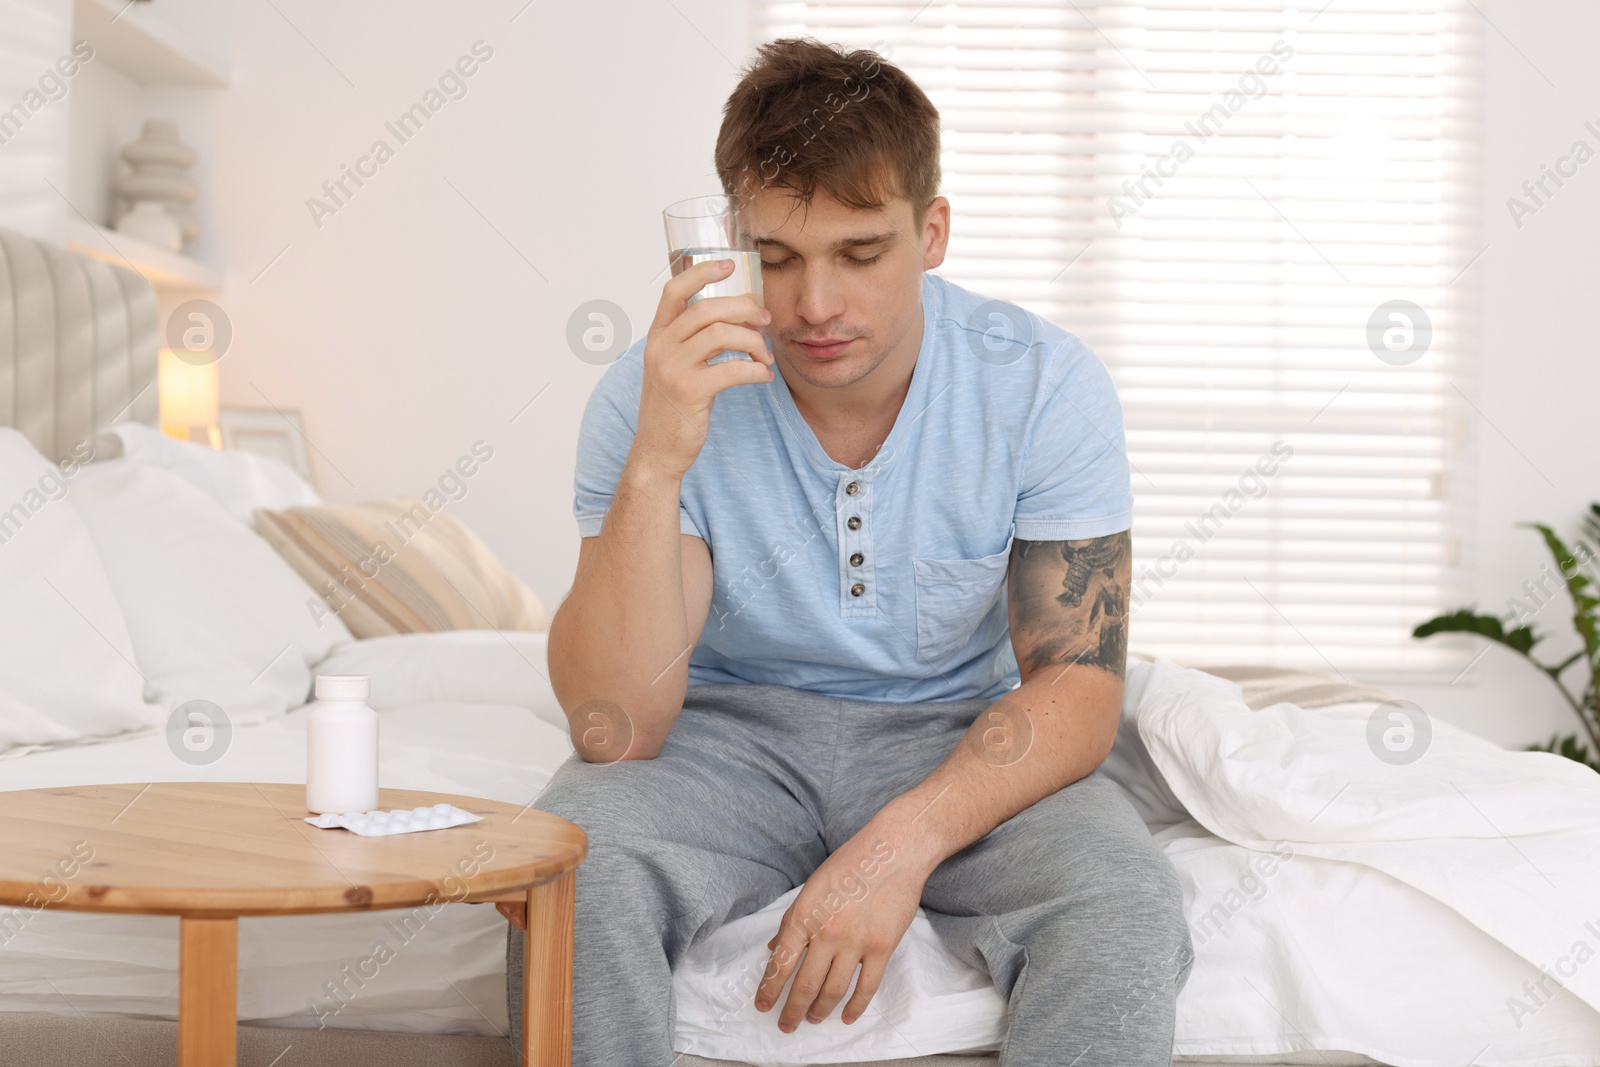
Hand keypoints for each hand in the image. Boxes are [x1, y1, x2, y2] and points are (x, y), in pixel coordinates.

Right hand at [632, 259, 773, 479]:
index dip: (702, 272)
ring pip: (722, 334)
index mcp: (657, 337)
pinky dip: (756, 370)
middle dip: (744, 310)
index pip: (674, 290)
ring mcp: (673, 369)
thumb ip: (690, 341)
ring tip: (766, 356)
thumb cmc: (671, 408)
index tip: (728, 265)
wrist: (657, 450)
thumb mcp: (672, 367)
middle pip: (707, 309)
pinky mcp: (690, 392)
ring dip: (753, 342)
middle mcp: (660, 348)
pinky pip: (733, 369)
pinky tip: (763, 377)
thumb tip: (734, 318)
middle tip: (765, 321)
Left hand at [755, 833, 921, 1031]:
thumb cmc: (850, 865)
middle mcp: (826, 933)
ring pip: (833, 991)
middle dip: (792, 1010)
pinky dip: (855, 1007)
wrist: (893, 853)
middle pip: (804, 985)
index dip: (769, 990)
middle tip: (786, 1025)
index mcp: (803, 916)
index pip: (780, 964)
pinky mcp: (882, 948)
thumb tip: (776, 950)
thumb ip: (793, 921)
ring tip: (813, 1019)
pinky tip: (847, 1017)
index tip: (762, 1006)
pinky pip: (866, 987)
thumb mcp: (811, 888)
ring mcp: (855, 943)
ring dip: (820, 1011)